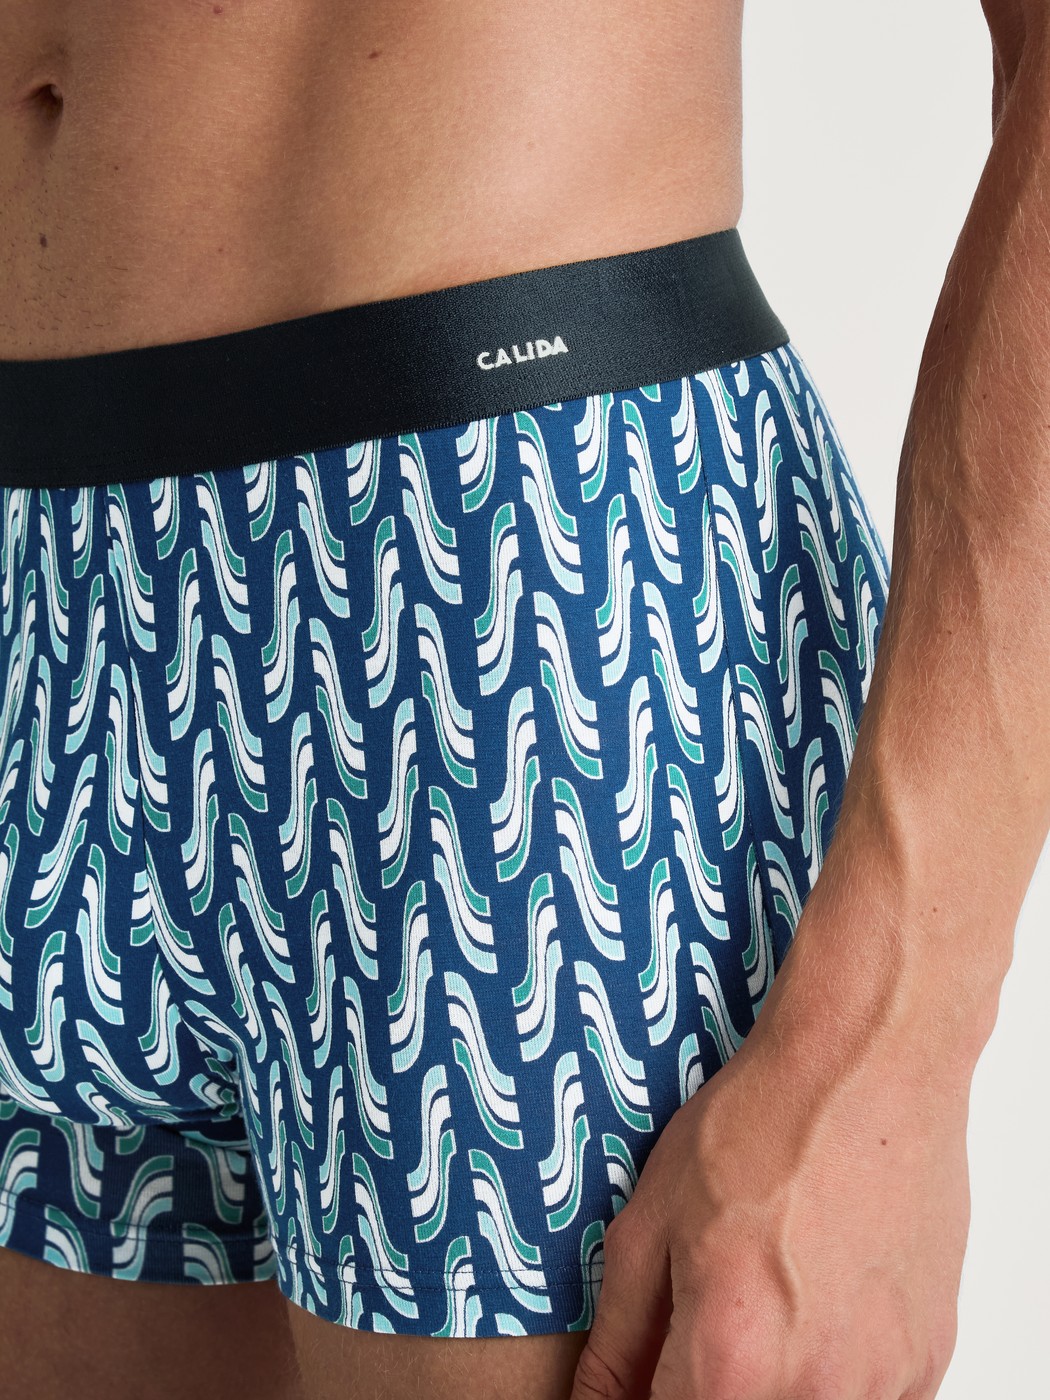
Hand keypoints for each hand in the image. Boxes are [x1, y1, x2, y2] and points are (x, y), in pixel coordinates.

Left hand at [568, 948, 970, 1399]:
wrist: (866, 1067)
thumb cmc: (762, 1124)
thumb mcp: (651, 1221)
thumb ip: (619, 1339)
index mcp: (732, 1363)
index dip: (645, 1399)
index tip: (651, 1368)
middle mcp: (816, 1393)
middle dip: (705, 1384)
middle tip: (704, 1319)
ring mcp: (882, 1384)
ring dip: (770, 1381)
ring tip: (765, 1297)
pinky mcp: (926, 1363)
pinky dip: (830, 1373)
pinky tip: (813, 1304)